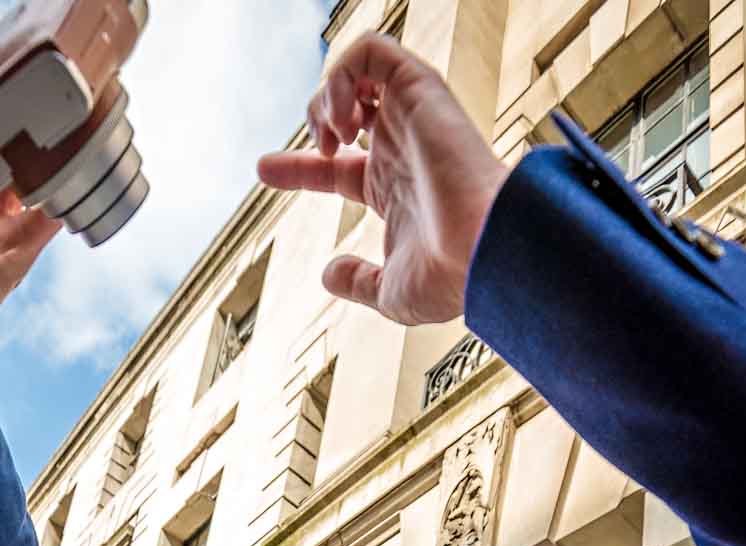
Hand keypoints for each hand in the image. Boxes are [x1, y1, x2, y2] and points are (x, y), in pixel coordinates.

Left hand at [258, 32, 506, 325]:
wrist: (481, 251)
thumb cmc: (448, 277)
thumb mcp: (391, 293)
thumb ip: (359, 283)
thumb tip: (329, 275)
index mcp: (393, 189)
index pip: (337, 167)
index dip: (299, 165)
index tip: (264, 169)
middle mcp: (402, 149)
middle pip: (346, 111)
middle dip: (315, 117)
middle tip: (321, 148)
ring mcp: (410, 118)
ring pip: (357, 72)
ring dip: (328, 95)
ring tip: (334, 134)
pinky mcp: (420, 91)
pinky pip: (372, 51)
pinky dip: (343, 75)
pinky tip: (344, 118)